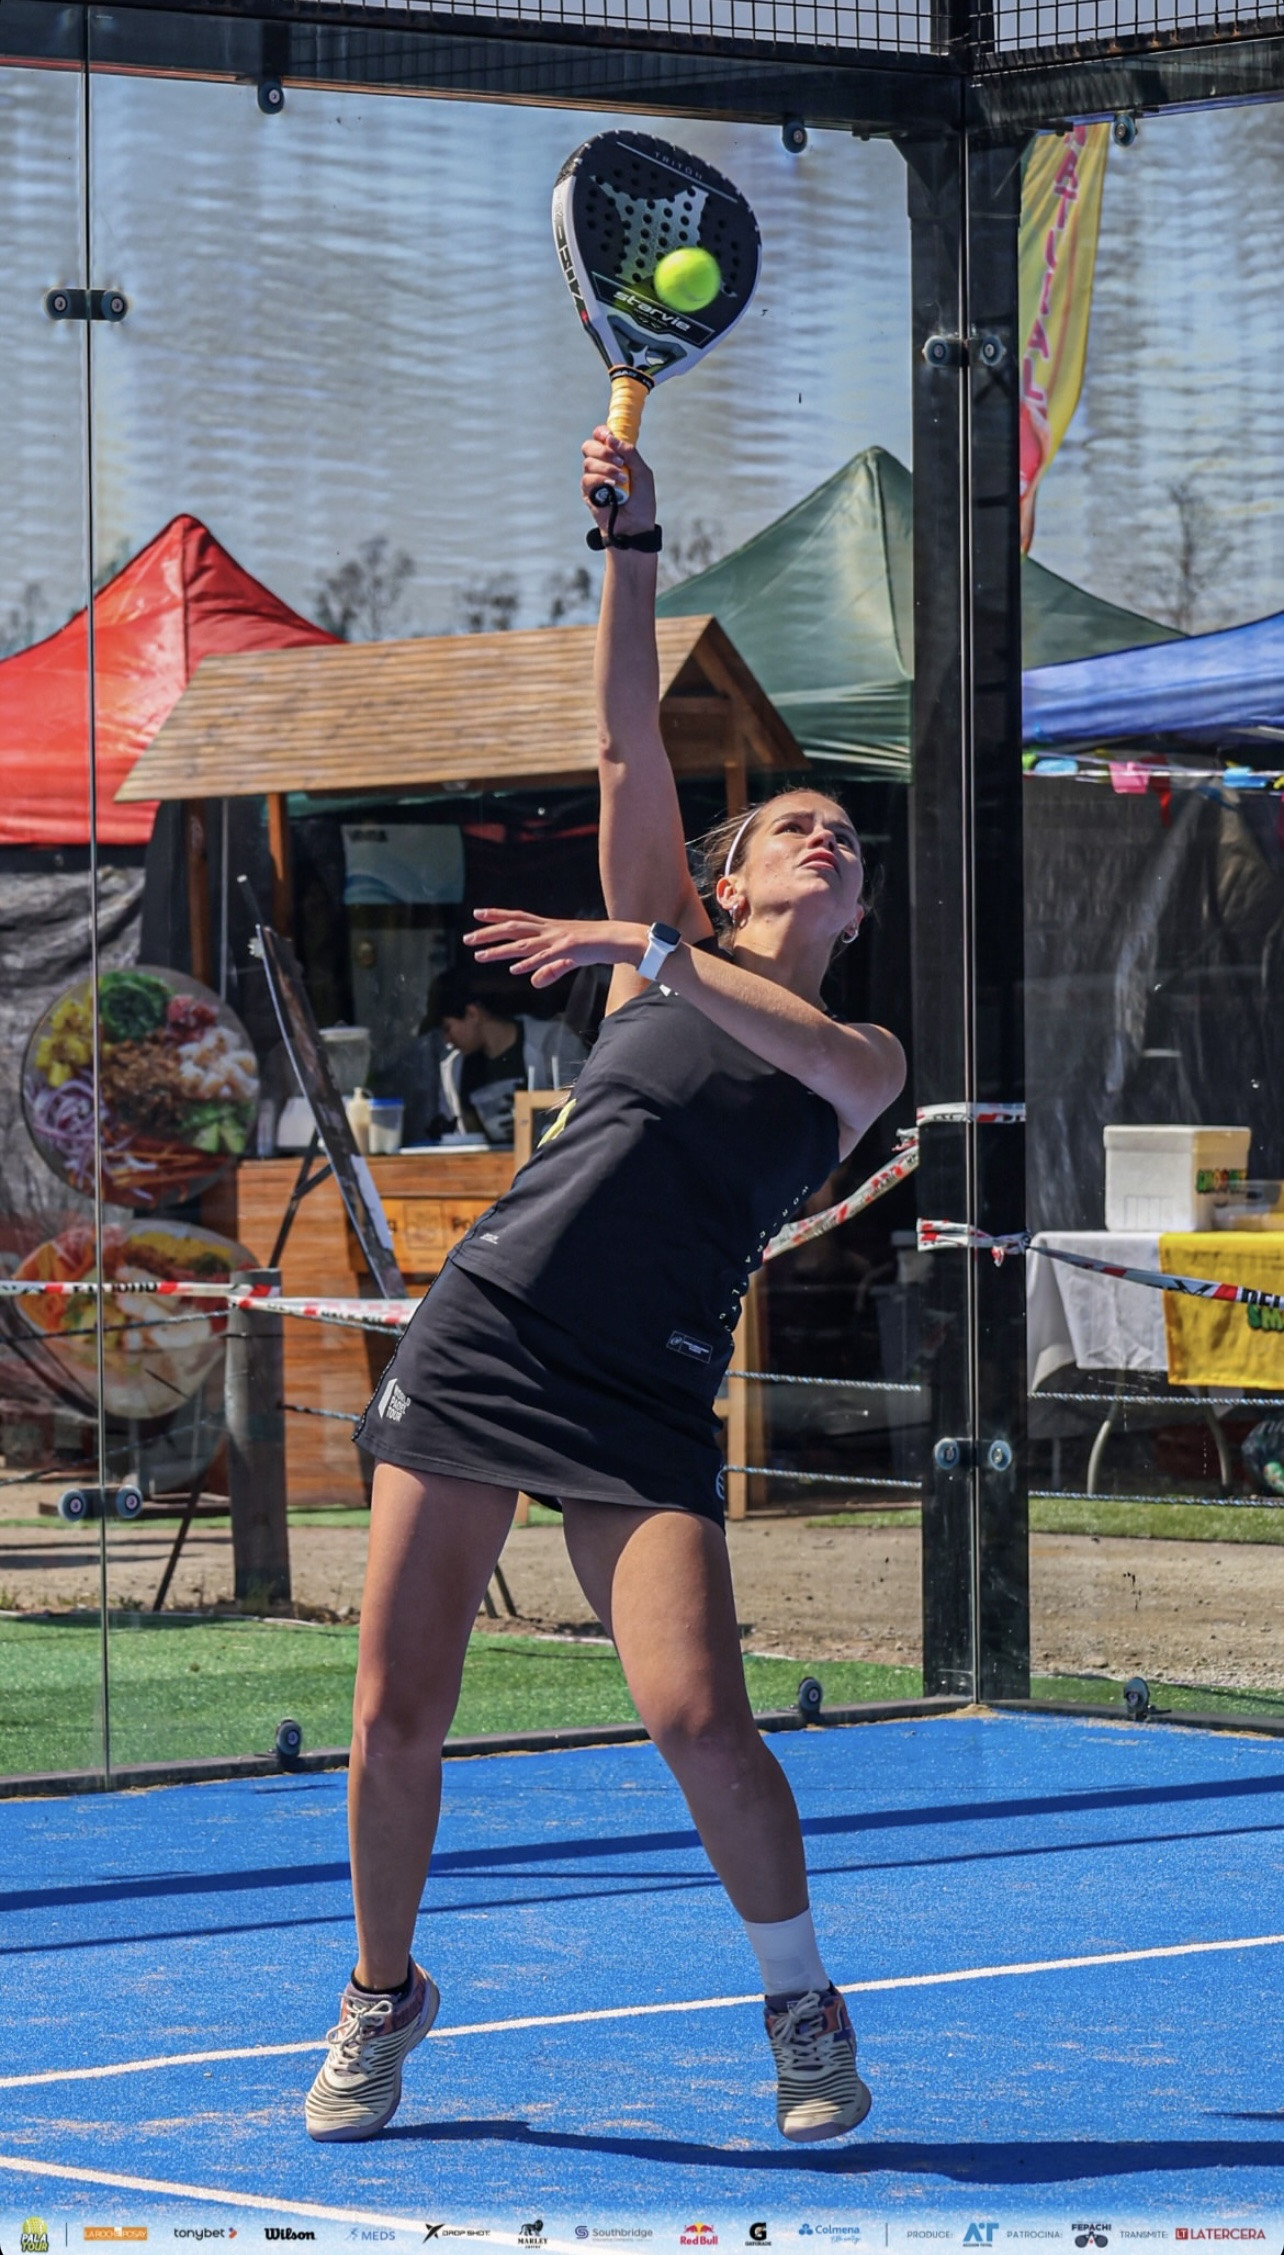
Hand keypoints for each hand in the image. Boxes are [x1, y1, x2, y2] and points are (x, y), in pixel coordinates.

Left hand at [465, 908, 646, 989]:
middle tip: (467, 938)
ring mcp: (559, 938)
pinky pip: (546, 957)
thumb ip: (549, 970)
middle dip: (489, 933)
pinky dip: (530, 962)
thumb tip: (532, 981)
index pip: (518, 918)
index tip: (477, 914)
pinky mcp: (570, 949)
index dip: (497, 915)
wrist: (621, 939)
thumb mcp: (568, 959)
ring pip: (524, 943)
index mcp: (549, 928)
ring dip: (501, 950)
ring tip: (480, 955)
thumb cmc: (595, 946)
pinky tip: (515, 969)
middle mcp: (550, 930)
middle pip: (514, 928)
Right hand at [581, 427, 656, 541]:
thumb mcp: (642, 472)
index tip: (609, 436)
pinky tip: (612, 487)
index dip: (602, 433)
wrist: (636, 526)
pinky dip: (600, 480)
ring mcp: (593, 479)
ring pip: (588, 462)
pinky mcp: (588, 493)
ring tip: (621, 479)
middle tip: (619, 461)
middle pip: (589, 446)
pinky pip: (587, 478)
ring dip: (606, 468)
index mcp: (614, 457)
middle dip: (603, 450)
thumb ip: (630, 453)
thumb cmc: (641, 501)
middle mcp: (601, 466)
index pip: (600, 437)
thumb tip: (611, 438)